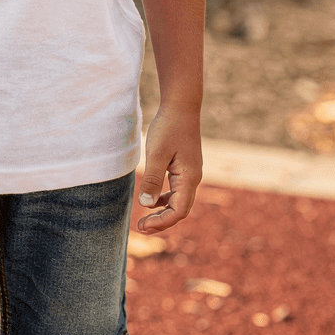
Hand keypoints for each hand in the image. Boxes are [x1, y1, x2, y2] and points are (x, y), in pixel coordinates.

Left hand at [136, 104, 201, 229]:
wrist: (181, 107)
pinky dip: (165, 199)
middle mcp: (193, 178)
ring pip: (179, 201)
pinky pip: (177, 190)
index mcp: (189, 178)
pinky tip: (152, 200)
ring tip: (146, 218)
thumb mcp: (156, 154)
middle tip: (141, 227)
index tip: (142, 226)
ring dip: (163, 212)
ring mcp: (190, 173)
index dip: (161, 222)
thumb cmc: (168, 128)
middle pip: (180, 209)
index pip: (179, 211)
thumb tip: (146, 205)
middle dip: (162, 221)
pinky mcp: (185, 167)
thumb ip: (152, 179)